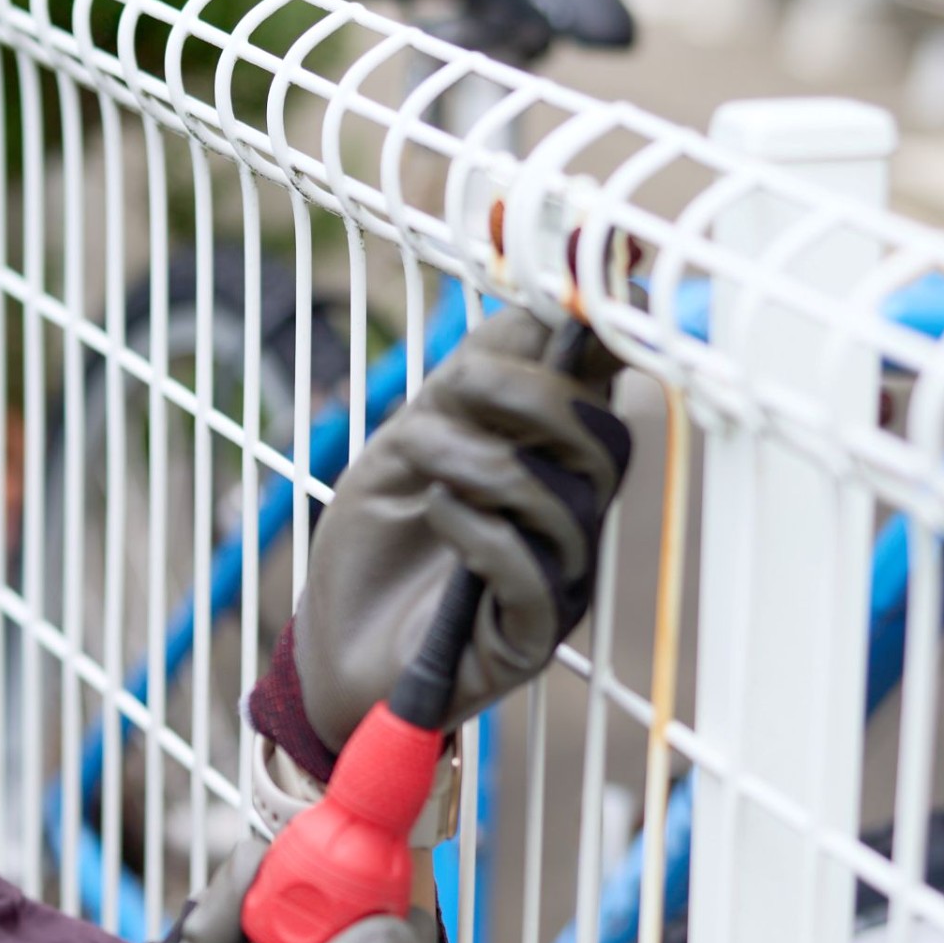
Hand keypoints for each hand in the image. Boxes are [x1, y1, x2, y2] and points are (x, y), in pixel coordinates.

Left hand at [293, 309, 632, 757]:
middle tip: (456, 388)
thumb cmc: (375, 546)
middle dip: (536, 398)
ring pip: (567, 503)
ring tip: (421, 465)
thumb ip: (468, 383)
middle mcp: (571, 520)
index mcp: (551, 463)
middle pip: (608, 444)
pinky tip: (437, 513)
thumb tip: (542, 307)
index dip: (612, 340)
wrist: (331, 648)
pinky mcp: (529, 641)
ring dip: (484, 464)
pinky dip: (480, 529)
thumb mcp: (407, 442)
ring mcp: (558, 582)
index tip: (582, 294)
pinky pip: (532, 572)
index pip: (607, 393)